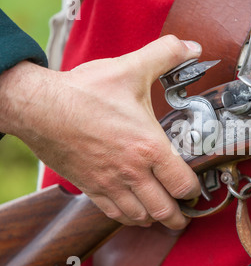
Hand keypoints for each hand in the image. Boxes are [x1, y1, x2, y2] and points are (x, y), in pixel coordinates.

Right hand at [0, 35, 202, 228]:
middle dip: (179, 216)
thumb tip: (192, 47)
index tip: (196, 188)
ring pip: (140, 217)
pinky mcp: (90, 187)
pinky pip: (114, 215)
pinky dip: (129, 217)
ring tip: (162, 213)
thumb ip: (165, 55)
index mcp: (148, 147)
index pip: (182, 184)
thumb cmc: (84, 93)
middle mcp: (131, 172)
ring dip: (154, 218)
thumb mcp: (130, 69)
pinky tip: (134, 210)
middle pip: (164, 210)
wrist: (39, 107)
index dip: (194, 191)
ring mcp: (109, 183)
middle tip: (185, 213)